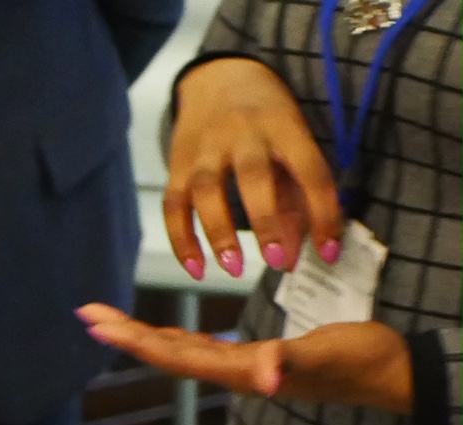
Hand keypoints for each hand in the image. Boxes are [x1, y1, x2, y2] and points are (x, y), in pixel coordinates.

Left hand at [78, 305, 411, 413]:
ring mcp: (243, 368)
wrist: (391, 375)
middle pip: (167, 353)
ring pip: (180, 351)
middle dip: (125, 334)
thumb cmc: (362, 360)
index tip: (97, 324)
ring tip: (109, 322)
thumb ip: (293, 362)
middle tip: (86, 313)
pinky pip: (202, 349)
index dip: (135, 340)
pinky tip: (166, 336)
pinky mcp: (256, 360)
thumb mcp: (330, 353)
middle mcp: (234, 372)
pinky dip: (175, 340)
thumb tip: (265, 378)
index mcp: (242, 369)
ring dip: (143, 337)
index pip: (175, 354)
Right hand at [167, 57, 343, 277]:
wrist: (218, 77)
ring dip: (220, 234)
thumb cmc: (266, 119)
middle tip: (278, 262)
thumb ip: (296, 196)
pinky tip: (196, 269)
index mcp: (284, 126)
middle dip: (267, 222)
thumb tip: (295, 254)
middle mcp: (243, 134)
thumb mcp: (291, 142)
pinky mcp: (177, 165)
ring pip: (207, 192)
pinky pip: (174, 206)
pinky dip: (181, 240)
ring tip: (235, 268)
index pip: (309, 171)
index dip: (323, 213)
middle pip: (253, 178)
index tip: (329, 252)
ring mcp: (205, 149)